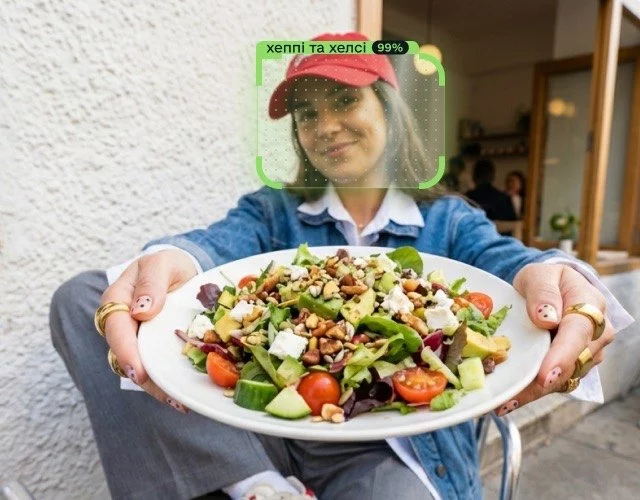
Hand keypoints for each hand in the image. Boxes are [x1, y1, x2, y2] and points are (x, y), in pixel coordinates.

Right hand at [100, 249, 197, 412]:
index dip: (126, 351)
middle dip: (144, 378)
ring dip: (157, 388)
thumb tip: (141, 311)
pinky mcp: (153, 351)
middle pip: (125, 357)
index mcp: (116, 302)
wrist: (182, 271)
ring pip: (140, 369)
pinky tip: (184, 398)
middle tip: (166, 394)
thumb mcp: (161, 264)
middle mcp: (123, 325)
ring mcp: (138, 340)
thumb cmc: (168, 265)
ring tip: (179, 402)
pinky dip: (168, 385)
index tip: (139, 371)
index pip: (116, 329)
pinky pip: (157, 370)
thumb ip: (151, 283)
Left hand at [494, 263, 613, 415]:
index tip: (545, 375)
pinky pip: (552, 385)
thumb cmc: (545, 280)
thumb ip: (542, 293)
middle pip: (572, 365)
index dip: (562, 356)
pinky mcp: (569, 368)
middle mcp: (595, 336)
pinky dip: (529, 394)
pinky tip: (506, 402)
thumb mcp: (539, 275)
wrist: (549, 288)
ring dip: (533, 393)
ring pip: (562, 380)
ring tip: (503, 403)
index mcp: (590, 307)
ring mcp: (585, 355)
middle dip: (543, 383)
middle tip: (512, 396)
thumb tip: (547, 318)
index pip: (578, 334)